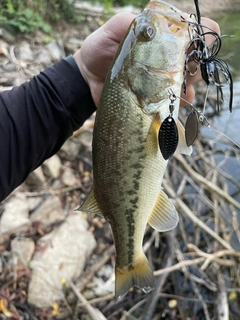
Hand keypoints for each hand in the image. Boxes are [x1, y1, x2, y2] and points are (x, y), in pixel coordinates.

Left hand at [74, 13, 219, 106]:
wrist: (87, 81)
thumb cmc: (99, 50)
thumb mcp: (113, 30)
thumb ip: (134, 22)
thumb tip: (156, 25)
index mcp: (161, 36)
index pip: (192, 29)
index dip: (201, 33)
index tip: (193, 43)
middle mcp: (167, 57)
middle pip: (198, 57)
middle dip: (197, 61)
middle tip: (184, 65)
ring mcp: (163, 79)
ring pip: (191, 81)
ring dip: (188, 83)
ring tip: (175, 85)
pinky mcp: (156, 99)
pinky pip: (176, 102)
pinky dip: (178, 102)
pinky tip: (170, 102)